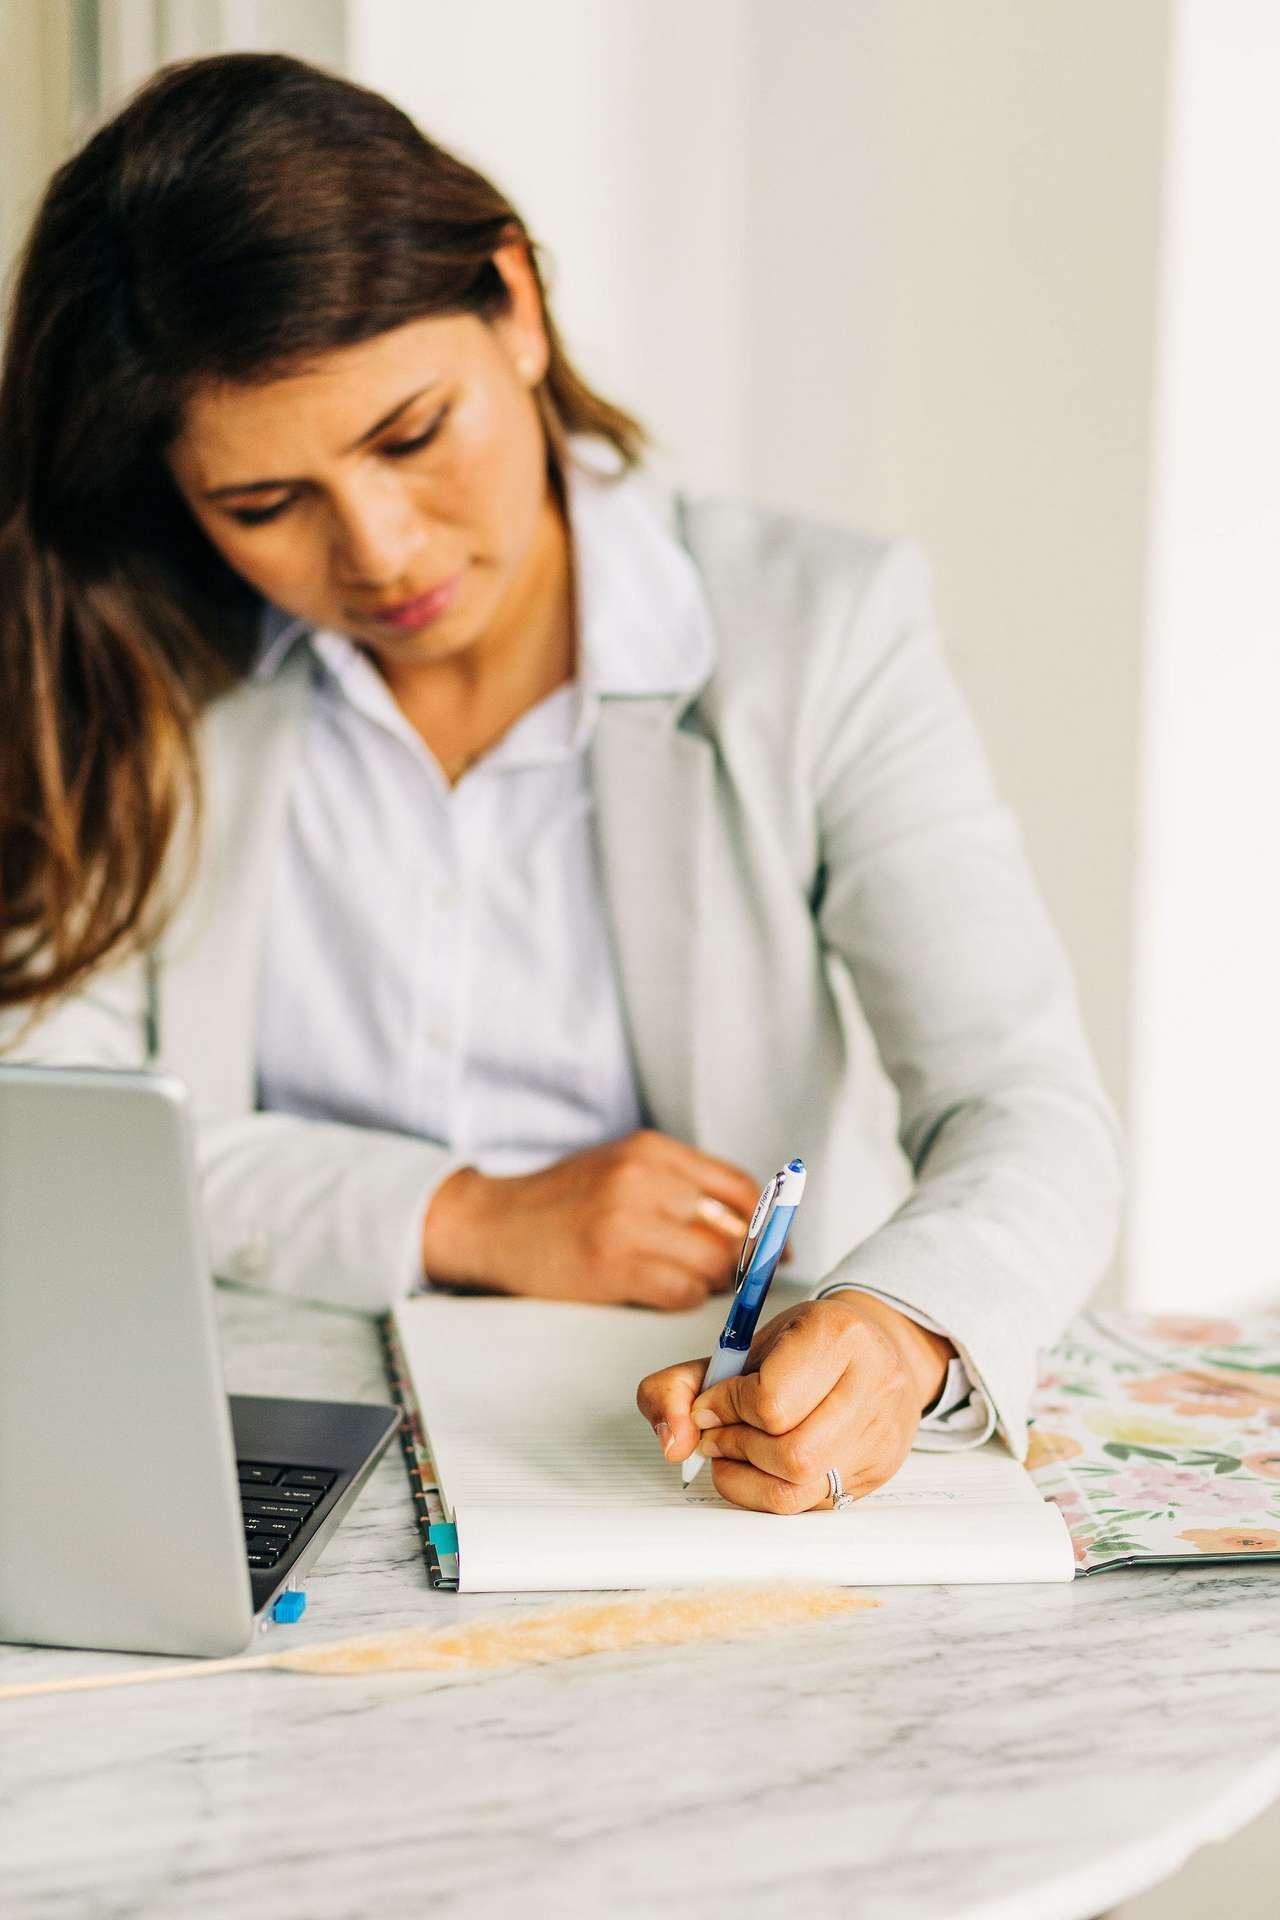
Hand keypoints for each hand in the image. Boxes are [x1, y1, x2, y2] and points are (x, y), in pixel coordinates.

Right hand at [420, 1130, 763, 1310]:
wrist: (495, 1224)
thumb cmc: (564, 1200)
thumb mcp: (623, 1166)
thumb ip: (681, 1183)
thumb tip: (751, 1221)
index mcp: (651, 1150)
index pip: (738, 1187)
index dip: (765, 1222)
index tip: (775, 1244)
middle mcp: (643, 1180)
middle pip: (733, 1229)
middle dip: (744, 1259)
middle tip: (739, 1274)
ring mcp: (627, 1223)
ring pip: (713, 1265)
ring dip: (712, 1282)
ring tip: (688, 1277)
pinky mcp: (612, 1266)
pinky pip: (682, 1293)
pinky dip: (684, 1297)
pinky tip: (661, 1287)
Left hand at [635, 1292, 954, 1509]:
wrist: (870, 1346)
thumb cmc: (800, 1346)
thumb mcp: (734, 1347)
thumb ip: (679, 1386)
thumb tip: (674, 1444)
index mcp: (836, 1335)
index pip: (771, 1402)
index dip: (726, 1409)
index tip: (711, 1404)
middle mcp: (873, 1383)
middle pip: (791, 1453)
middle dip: (737, 1447)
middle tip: (717, 1433)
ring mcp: (881, 1433)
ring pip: (800, 1486)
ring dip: (749, 1475)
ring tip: (736, 1449)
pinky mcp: (878, 1469)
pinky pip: (811, 1503)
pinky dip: (768, 1490)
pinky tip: (761, 1466)